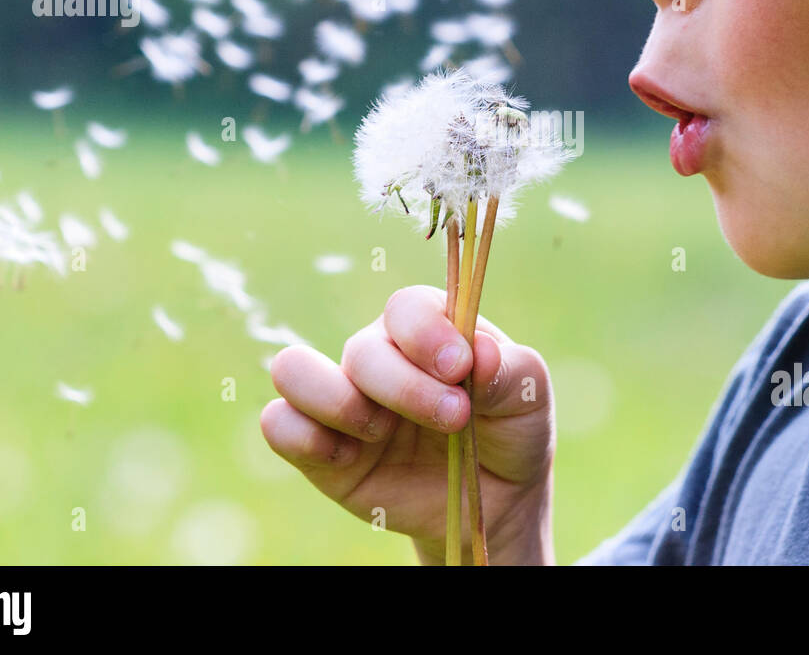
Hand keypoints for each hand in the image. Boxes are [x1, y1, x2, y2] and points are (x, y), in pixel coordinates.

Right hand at [261, 284, 555, 563]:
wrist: (493, 502)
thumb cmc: (509, 431)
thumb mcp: (528, 397)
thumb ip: (509, 370)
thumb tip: (480, 352)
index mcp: (428, 329)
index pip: (406, 308)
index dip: (426, 333)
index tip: (460, 368)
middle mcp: (379, 356)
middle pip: (362, 349)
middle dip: (406, 388)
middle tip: (454, 419)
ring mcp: (345, 400)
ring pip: (295, 370)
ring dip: (341, 402)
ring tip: (382, 433)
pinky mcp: (319, 449)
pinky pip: (280, 424)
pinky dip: (303, 436)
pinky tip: (351, 459)